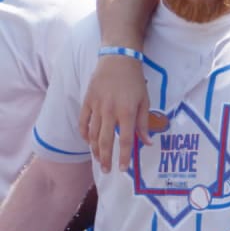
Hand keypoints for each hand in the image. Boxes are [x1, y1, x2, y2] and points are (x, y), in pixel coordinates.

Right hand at [78, 55, 151, 172]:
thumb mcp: (145, 101)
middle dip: (106, 158)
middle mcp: (110, 112)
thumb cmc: (135, 81)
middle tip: (107, 170)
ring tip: (99, 160)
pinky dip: (84, 134)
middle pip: (105, 141)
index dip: (123, 156)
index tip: (123, 169)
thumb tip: (147, 143)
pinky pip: (82, 122)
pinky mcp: (87, 101)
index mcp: (127, 112)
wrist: (118, 60)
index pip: (124, 140)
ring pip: (92, 134)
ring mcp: (96, 106)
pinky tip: (87, 142)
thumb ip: (144, 123)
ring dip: (94, 149)